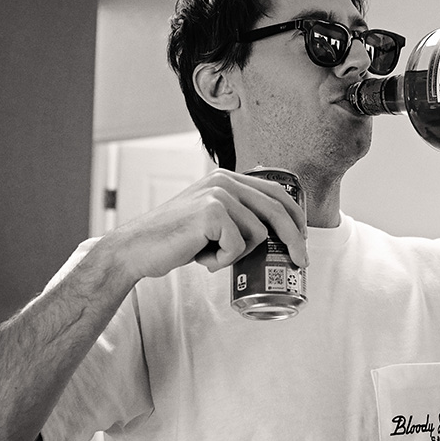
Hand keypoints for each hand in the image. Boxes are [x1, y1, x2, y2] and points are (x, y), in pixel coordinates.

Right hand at [93, 169, 306, 282]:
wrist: (136, 250)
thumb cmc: (175, 240)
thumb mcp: (210, 218)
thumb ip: (236, 214)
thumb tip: (279, 232)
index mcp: (227, 178)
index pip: (275, 191)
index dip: (295, 216)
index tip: (303, 238)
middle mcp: (225, 180)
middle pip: (277, 210)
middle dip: (295, 239)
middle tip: (302, 262)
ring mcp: (219, 194)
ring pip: (258, 234)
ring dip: (237, 255)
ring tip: (210, 255)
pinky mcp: (212, 213)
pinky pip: (239, 247)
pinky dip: (223, 261)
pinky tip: (200, 257)